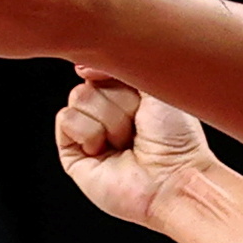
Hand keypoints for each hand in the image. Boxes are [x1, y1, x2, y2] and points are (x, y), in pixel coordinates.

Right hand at [56, 68, 218, 229]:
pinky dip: (90, 133)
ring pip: (78, 98)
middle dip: (119, 102)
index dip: (117, 75)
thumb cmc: (176, 138)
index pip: (104, 67)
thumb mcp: (157, 85)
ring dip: (109, 120)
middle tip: (137, 125)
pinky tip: (106, 150)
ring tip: (126, 141)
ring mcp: (89, 133)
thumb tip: (82, 66)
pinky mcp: (73, 154)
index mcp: (129, 96)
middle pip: (91, 82)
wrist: (173, 177)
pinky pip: (66, 120)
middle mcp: (108, 114)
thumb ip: (122, 65)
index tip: (135, 91)